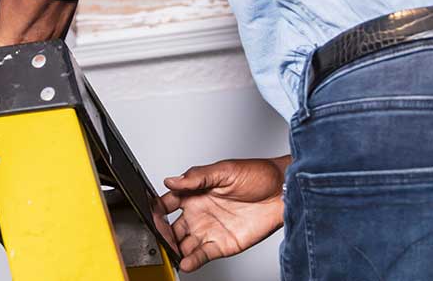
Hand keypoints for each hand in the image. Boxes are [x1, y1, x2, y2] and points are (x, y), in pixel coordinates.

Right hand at [160, 157, 288, 271]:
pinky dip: (191, 261)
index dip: (157, 208)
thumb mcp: (224, 170)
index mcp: (195, 193)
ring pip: (183, 243)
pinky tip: (185, 262)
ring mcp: (208, 230)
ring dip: (174, 249)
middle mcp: (199, 212)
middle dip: (162, 233)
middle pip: (171, 227)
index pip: (167, 203)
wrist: (282, 192)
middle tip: (157, 236)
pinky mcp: (221, 245)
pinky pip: (201, 255)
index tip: (150, 213)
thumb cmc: (257, 175)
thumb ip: (196, 177)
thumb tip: (171, 180)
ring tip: (169, 252)